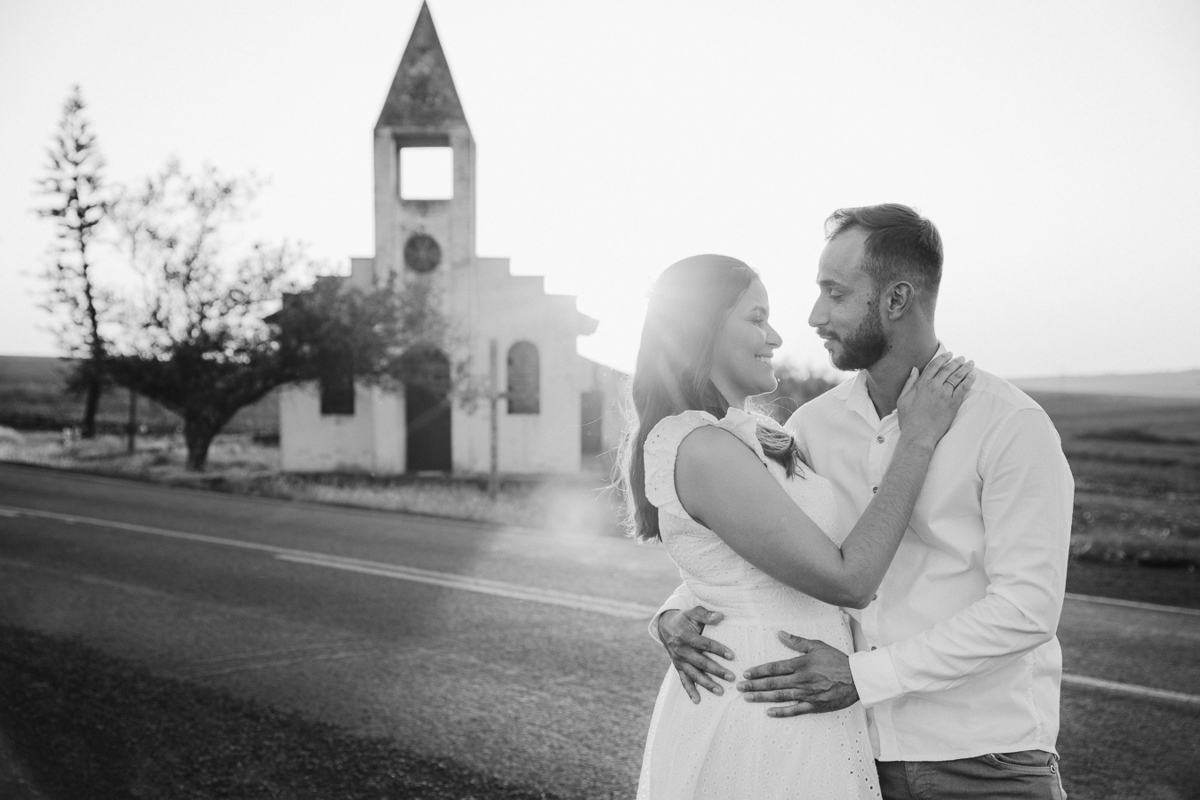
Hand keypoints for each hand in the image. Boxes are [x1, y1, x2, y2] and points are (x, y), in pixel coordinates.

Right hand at [656, 606, 734, 703]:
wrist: (666, 627)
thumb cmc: (684, 619)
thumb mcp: (693, 612)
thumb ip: (706, 615)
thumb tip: (720, 616)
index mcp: (685, 636)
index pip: (704, 644)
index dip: (718, 650)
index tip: (732, 656)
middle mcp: (681, 650)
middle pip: (701, 662)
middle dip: (717, 670)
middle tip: (731, 677)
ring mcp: (679, 661)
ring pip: (694, 674)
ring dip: (707, 684)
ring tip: (720, 691)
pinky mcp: (678, 667)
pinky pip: (683, 681)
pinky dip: (690, 691)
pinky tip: (698, 701)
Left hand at [736, 632, 857, 716]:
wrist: (857, 678)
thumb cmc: (837, 660)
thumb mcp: (817, 646)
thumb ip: (796, 641)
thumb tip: (779, 633)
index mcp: (801, 664)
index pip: (774, 667)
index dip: (758, 671)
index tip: (746, 673)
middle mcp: (801, 679)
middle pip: (773, 683)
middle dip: (754, 685)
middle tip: (739, 687)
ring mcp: (807, 694)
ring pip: (780, 696)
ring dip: (762, 697)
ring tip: (748, 698)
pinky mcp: (815, 705)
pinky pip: (795, 710)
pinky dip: (782, 712)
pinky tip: (769, 712)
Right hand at [896, 351, 975, 446]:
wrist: (919, 435)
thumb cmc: (909, 420)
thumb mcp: (902, 400)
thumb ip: (909, 383)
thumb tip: (914, 370)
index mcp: (921, 384)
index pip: (934, 366)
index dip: (942, 358)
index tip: (948, 354)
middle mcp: (934, 386)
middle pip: (948, 369)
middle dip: (956, 362)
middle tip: (962, 358)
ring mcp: (945, 394)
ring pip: (957, 377)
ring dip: (965, 368)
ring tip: (970, 363)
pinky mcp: (953, 403)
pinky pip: (963, 388)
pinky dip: (969, 380)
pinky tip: (973, 375)